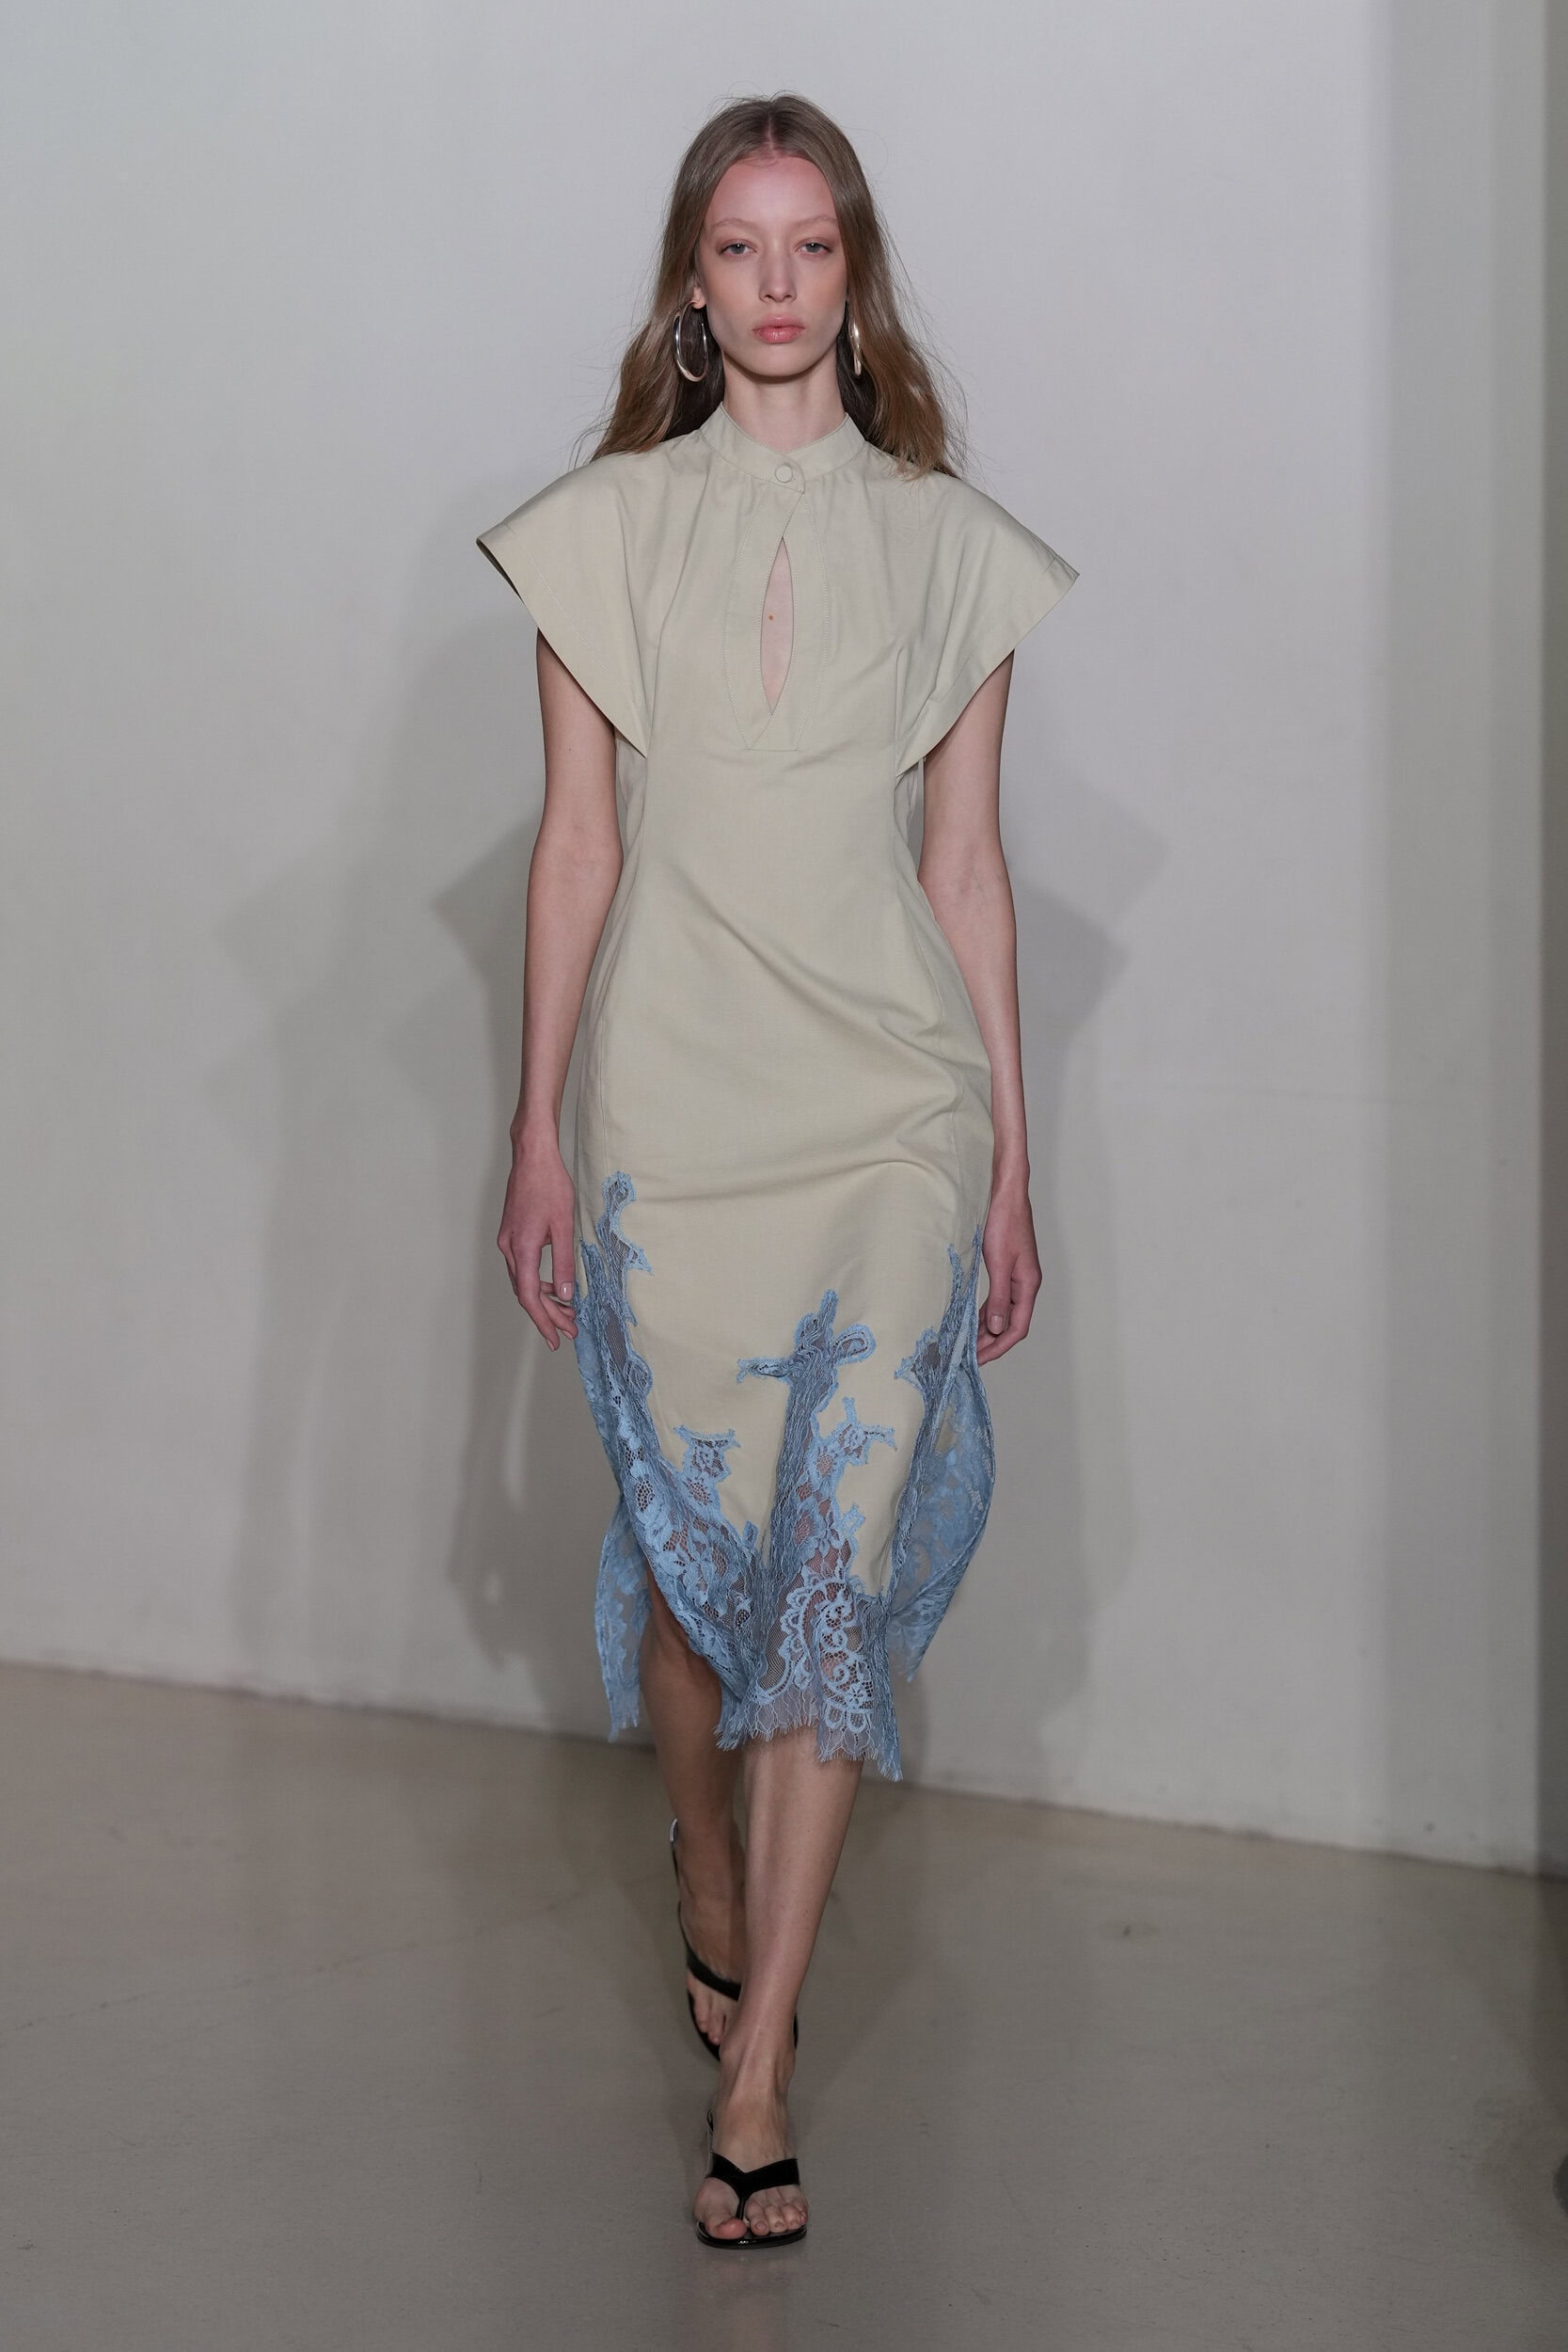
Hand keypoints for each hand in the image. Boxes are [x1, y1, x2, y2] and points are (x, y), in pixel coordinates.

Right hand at [498, 1129, 578, 1350]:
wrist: (532, 1156)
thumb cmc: (549, 1185)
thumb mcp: (564, 1226)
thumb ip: (564, 1262)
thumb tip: (568, 1295)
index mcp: (522, 1249)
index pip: (530, 1297)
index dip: (544, 1321)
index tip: (555, 1338)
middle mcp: (510, 1248)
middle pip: (526, 1294)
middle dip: (548, 1315)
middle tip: (568, 1331)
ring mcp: (508, 1241)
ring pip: (524, 1282)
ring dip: (544, 1300)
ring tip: (567, 1313)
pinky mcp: (512, 1234)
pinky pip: (523, 1267)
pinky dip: (538, 1282)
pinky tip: (556, 1285)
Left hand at [976, 1178, 1040, 1364]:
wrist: (1006, 1194)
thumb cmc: (1005, 1222)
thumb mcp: (999, 1262)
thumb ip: (997, 1297)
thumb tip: (995, 1327)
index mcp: (1028, 1285)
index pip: (1017, 1328)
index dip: (999, 1347)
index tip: (980, 1360)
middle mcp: (1026, 1285)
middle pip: (1011, 1324)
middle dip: (992, 1344)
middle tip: (970, 1358)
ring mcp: (1017, 1278)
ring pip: (1003, 1314)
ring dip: (988, 1330)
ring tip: (969, 1345)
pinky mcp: (1007, 1270)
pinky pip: (998, 1301)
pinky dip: (986, 1314)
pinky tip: (973, 1321)